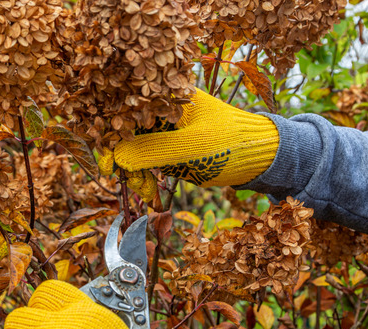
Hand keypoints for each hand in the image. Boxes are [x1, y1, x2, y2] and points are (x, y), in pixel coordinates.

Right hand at [113, 89, 278, 187]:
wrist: (260, 157)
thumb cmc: (230, 144)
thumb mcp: (190, 148)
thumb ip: (152, 150)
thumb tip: (116, 157)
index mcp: (167, 94)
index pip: (126, 111)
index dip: (111, 138)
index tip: (107, 167)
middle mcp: (162, 107)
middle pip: (126, 132)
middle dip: (124, 161)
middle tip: (129, 185)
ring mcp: (166, 127)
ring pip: (135, 150)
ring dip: (135, 173)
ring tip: (147, 195)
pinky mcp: (171, 145)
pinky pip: (148, 160)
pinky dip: (146, 176)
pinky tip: (151, 193)